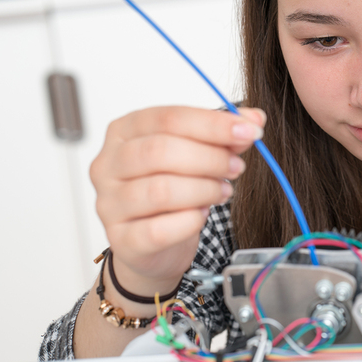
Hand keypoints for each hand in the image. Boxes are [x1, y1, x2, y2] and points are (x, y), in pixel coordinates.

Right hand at [89, 106, 265, 295]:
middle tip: (236, 167)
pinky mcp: (122, 240)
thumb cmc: (172, 189)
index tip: (250, 131)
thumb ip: (223, 135)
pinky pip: (159, 230)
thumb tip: (254, 120)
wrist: (154, 243)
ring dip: (204, 190)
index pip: (168, 118)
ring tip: (224, 191)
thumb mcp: (197, 154)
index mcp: (124, 131)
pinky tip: (203, 215)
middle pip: (160, 151)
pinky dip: (190, 222)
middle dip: (210, 158)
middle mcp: (108, 164)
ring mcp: (110, 203)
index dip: (213, 124)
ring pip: (161, 190)